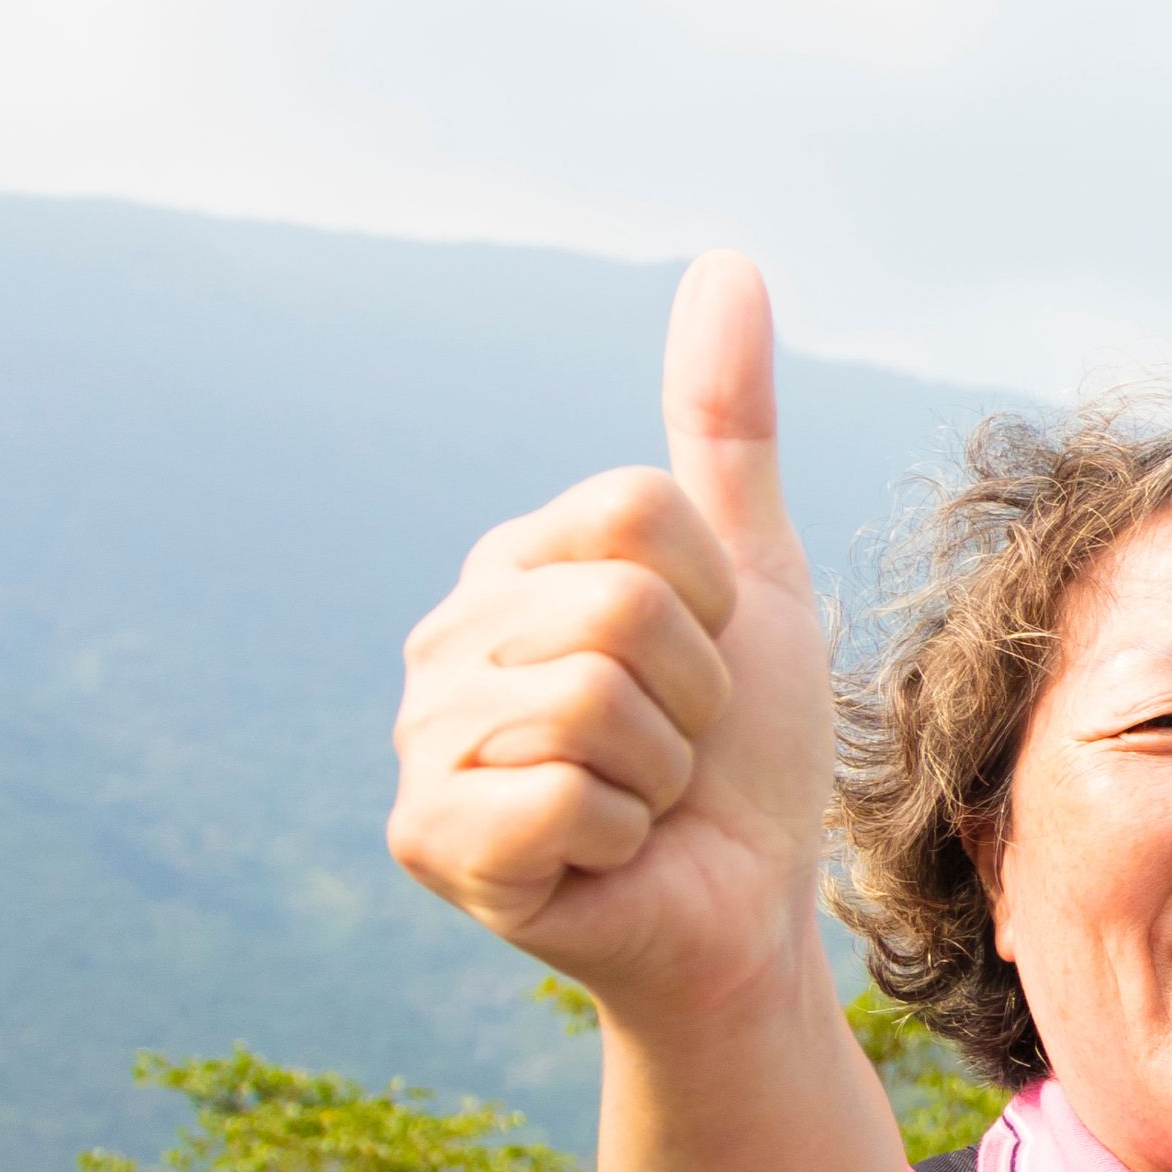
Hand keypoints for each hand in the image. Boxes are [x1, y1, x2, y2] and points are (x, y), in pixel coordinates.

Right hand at [387, 255, 834, 1028]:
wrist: (744, 910)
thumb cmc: (744, 755)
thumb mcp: (752, 575)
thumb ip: (725, 425)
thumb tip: (728, 261)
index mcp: (508, 569)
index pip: (637, 514)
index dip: (711, 600)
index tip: (700, 662)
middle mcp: (442, 644)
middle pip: (620, 604)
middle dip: (692, 696)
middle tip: (673, 749)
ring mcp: (420, 743)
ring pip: (593, 699)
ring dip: (663, 768)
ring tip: (640, 798)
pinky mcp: (429, 840)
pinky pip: (563, 796)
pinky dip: (622, 834)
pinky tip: (601, 856)